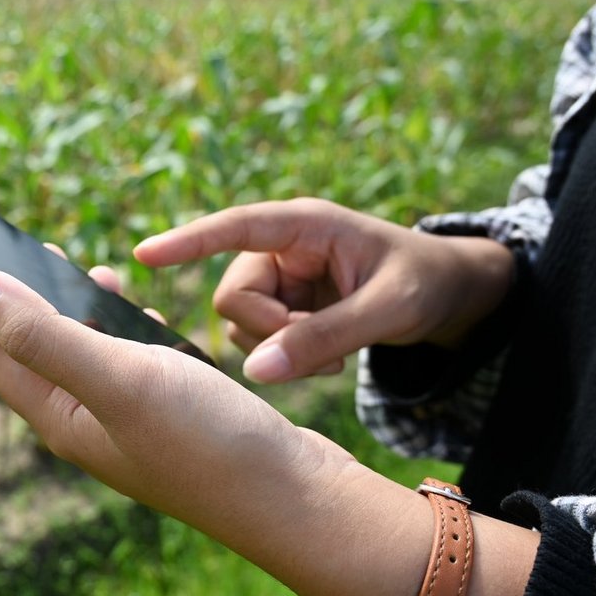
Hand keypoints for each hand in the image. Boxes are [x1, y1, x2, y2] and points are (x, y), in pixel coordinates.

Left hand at [0, 267, 322, 526]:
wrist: (294, 497)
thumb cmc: (206, 440)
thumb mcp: (116, 377)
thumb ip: (43, 334)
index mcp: (58, 419)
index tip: (17, 250)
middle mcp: (84, 425)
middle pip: (35, 352)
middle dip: (41, 300)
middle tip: (73, 262)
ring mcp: (127, 426)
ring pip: (86, 356)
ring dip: (88, 313)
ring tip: (113, 283)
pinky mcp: (167, 421)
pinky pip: (131, 368)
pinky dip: (132, 335)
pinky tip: (154, 321)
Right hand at [134, 199, 514, 382]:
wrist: (450, 295)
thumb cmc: (425, 284)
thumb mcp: (387, 309)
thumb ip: (323, 338)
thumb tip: (255, 370)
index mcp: (304, 225)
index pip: (234, 226)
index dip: (188, 242)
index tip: (144, 255)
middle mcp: (280, 249)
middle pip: (233, 297)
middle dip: (271, 332)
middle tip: (325, 352)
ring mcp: (278, 280)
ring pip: (241, 325)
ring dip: (282, 349)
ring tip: (336, 355)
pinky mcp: (281, 308)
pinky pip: (259, 341)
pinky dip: (288, 357)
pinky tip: (329, 357)